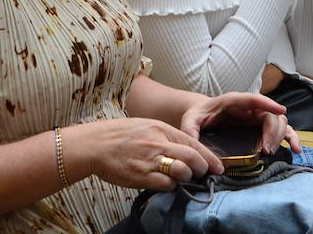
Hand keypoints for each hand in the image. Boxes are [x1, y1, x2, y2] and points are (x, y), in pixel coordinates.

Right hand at [66, 117, 220, 190]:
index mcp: (160, 128)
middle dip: (202, 168)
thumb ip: (165, 136)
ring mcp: (149, 160)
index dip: (208, 156)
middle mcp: (157, 143)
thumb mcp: (145, 126)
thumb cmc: (120, 135)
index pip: (192, 142)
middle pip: (191, 157)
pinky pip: (165, 184)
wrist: (95, 145)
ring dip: (187, 177)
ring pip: (181, 171)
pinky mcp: (141, 176)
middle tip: (204, 174)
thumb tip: (185, 150)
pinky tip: (167, 184)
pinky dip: (171, 186)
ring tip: (185, 178)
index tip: (218, 166)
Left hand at [179, 92, 294, 156]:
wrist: (202, 117)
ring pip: (279, 122)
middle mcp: (249, 108)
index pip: (253, 99)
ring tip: (270, 152)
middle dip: (272, 131)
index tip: (280, 110)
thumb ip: (190, 129)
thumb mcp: (190, 120)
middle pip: (270, 114)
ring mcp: (257, 118)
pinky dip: (290, 139)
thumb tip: (193, 143)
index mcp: (233, 101)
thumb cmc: (199, 115)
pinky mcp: (261, 128)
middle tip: (266, 150)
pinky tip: (294, 150)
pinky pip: (281, 131)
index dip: (268, 103)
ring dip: (280, 136)